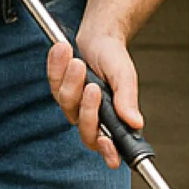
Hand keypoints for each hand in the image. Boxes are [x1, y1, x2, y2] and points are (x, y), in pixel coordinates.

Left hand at [47, 28, 142, 167]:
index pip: (110, 146)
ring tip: (78, 62)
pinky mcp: (59, 91)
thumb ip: (127, 98)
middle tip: (93, 87)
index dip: (108, 152)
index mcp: (114, 119)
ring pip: (67, 103)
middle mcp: (93, 117)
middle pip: (86, 130)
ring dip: (72, 81)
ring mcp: (74, 106)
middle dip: (87, 108)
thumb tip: (135, 122)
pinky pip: (53, 84)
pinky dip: (57, 67)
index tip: (106, 142)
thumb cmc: (114, 57)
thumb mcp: (124, 75)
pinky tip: (63, 52)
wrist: (100, 37)